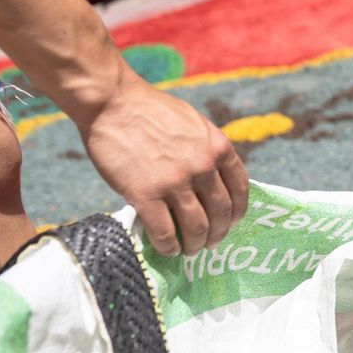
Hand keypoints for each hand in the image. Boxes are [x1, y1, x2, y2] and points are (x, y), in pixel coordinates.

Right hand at [77, 73, 249, 255]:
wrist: (112, 103)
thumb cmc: (150, 110)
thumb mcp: (194, 124)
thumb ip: (207, 150)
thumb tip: (214, 179)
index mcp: (218, 147)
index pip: (240, 189)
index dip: (237, 212)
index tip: (231, 222)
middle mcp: (202, 167)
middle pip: (221, 213)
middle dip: (218, 234)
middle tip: (210, 243)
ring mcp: (175, 182)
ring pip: (196, 228)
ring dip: (195, 245)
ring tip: (190, 250)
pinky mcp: (145, 194)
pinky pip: (164, 232)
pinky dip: (168, 247)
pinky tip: (167, 249)